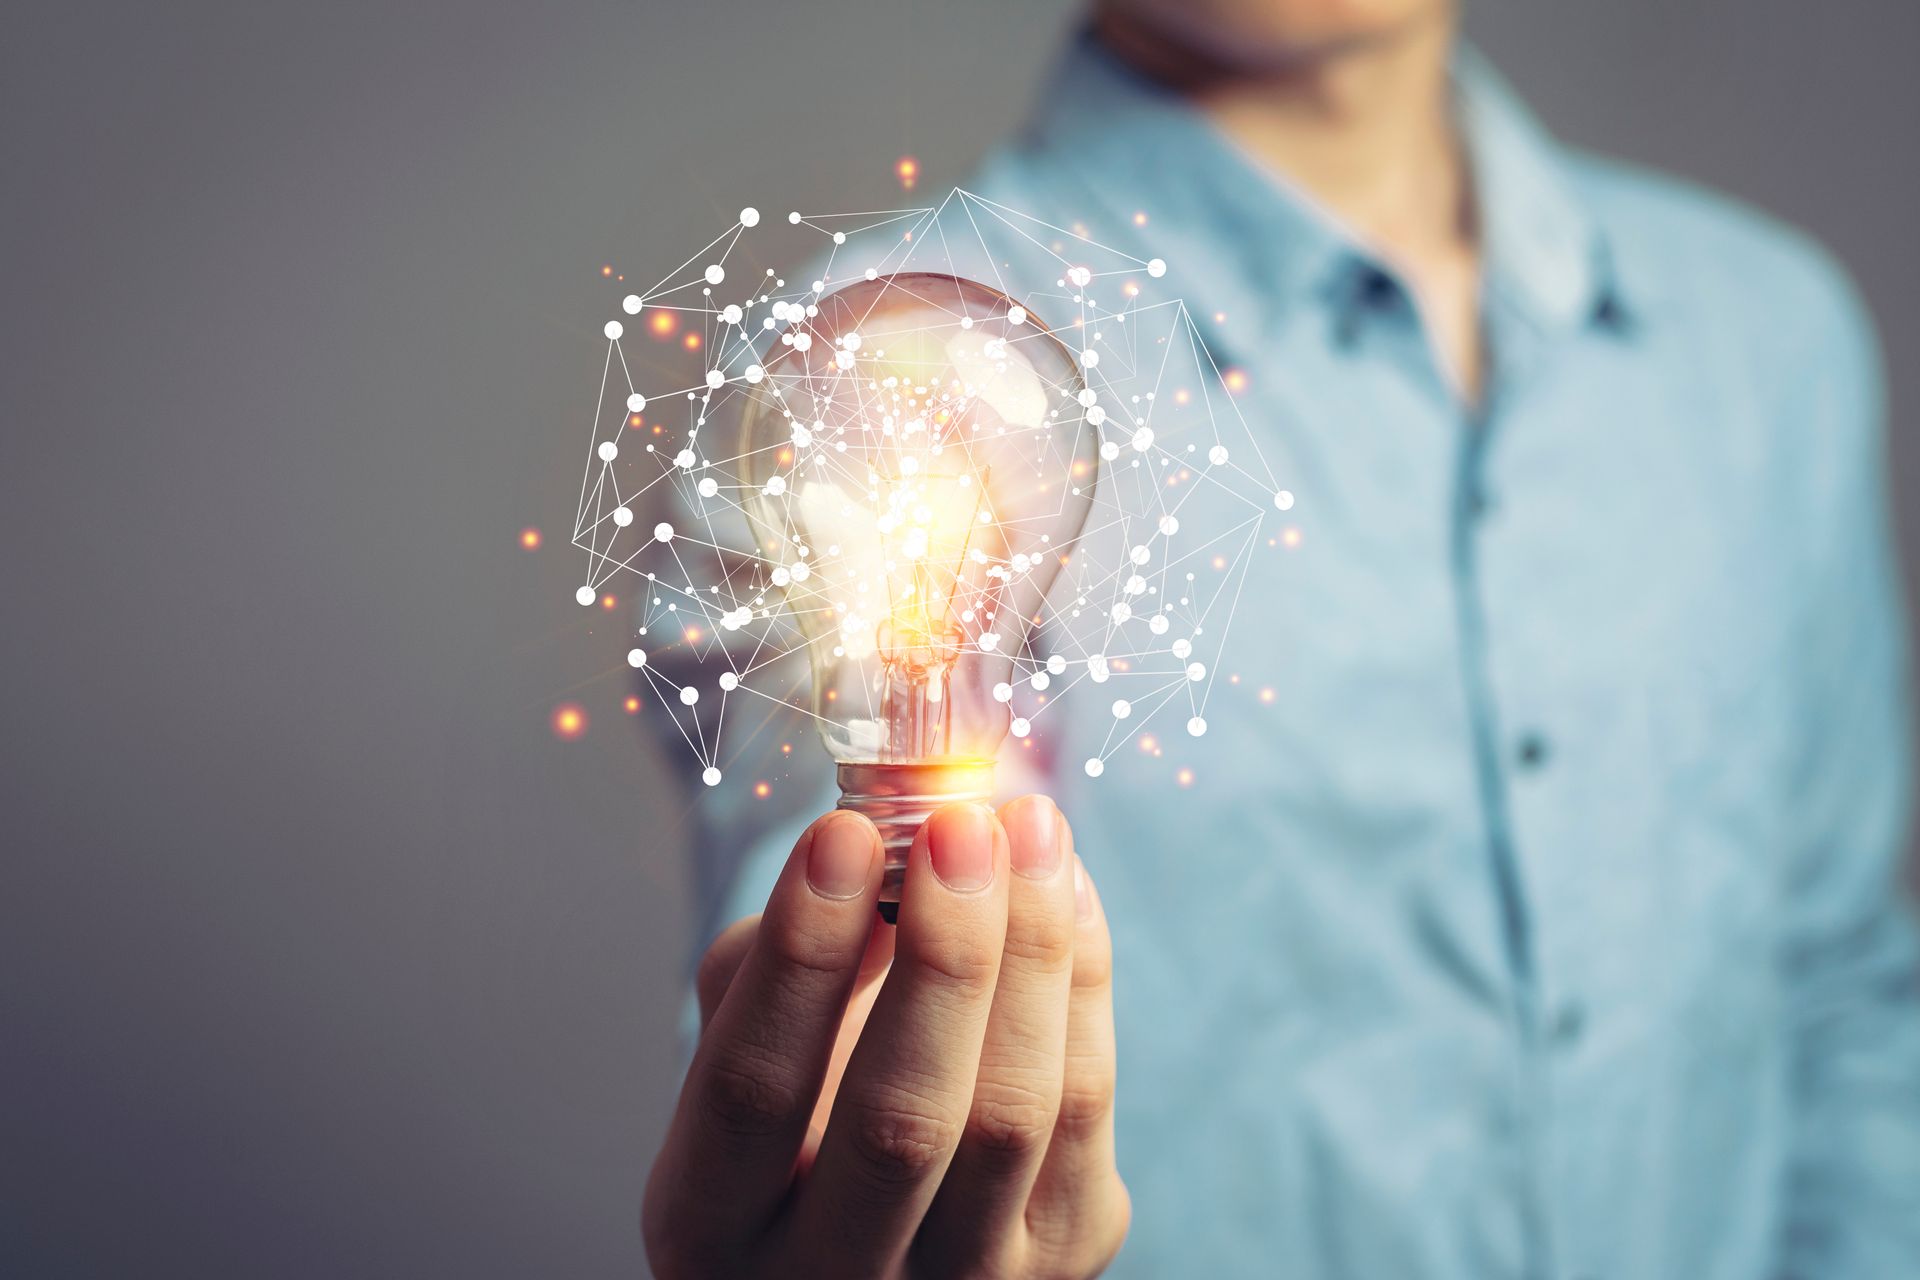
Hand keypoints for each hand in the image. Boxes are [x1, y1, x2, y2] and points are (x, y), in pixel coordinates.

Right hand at [643, 797, 1128, 1278]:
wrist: (880, 1251)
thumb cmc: (789, 1120)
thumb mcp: (735, 1061)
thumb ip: (772, 970)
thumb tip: (873, 856)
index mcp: (713, 1235)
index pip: (754, 1093)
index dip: (800, 957)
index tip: (842, 835)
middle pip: (902, 1120)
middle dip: (941, 956)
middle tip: (957, 828)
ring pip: (1014, 1112)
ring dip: (1031, 950)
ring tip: (1029, 827)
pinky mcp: (1064, 1256)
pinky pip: (1087, 1108)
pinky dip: (1082, 980)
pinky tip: (1064, 886)